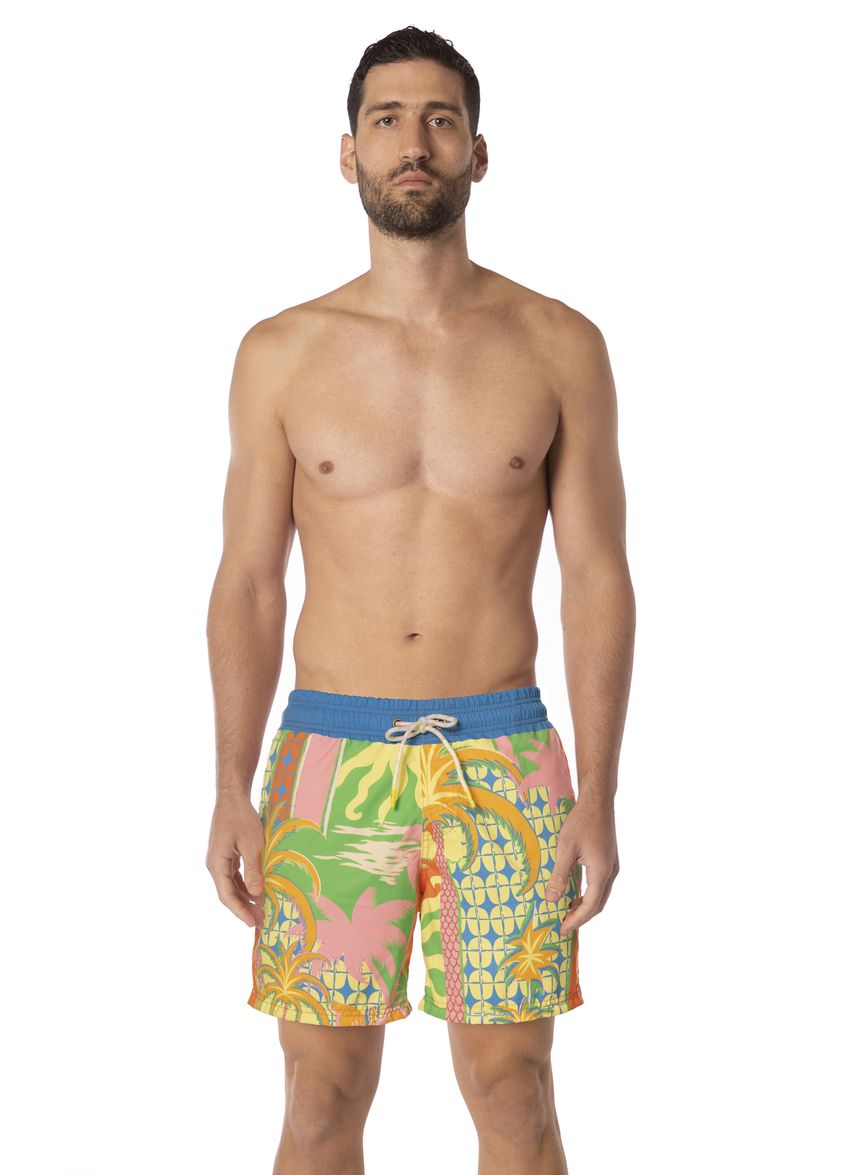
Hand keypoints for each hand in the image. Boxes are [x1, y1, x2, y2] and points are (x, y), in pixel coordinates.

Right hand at [206, 793, 264, 927]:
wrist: (233, 797)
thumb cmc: (241, 818)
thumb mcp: (251, 844)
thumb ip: (254, 870)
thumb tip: (257, 894)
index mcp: (216, 864)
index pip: (226, 896)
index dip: (239, 911)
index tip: (251, 923)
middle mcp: (215, 865)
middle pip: (228, 893)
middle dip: (244, 908)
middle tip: (261, 921)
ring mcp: (220, 860)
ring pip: (232, 885)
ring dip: (246, 897)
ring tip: (262, 909)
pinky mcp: (227, 854)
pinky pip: (235, 875)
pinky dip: (246, 884)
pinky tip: (259, 890)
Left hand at [544, 793, 618, 933]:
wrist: (598, 802)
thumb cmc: (581, 822)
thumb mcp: (565, 849)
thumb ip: (559, 875)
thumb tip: (550, 899)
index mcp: (602, 872)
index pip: (590, 906)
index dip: (576, 920)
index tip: (562, 929)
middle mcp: (611, 873)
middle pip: (598, 905)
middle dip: (581, 917)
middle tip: (563, 924)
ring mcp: (612, 867)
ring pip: (601, 896)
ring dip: (585, 906)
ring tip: (566, 912)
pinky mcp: (609, 861)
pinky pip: (600, 885)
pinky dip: (589, 895)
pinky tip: (575, 893)